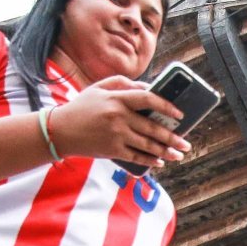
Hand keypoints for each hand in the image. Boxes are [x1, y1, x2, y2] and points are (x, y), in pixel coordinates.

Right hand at [47, 77, 190, 167]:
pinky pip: (136, 157)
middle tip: (186, 142)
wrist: (60, 130)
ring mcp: (116, 135)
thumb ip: (123, 83)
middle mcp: (118, 117)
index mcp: (116, 98)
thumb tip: (148, 87)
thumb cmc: (82, 107)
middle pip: (152, 127)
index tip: (179, 114)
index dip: (166, 106)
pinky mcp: (112, 150)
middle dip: (173, 137)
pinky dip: (150, 160)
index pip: (148, 99)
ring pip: (147, 145)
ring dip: (166, 151)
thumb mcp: (99, 88)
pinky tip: (160, 162)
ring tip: (179, 154)